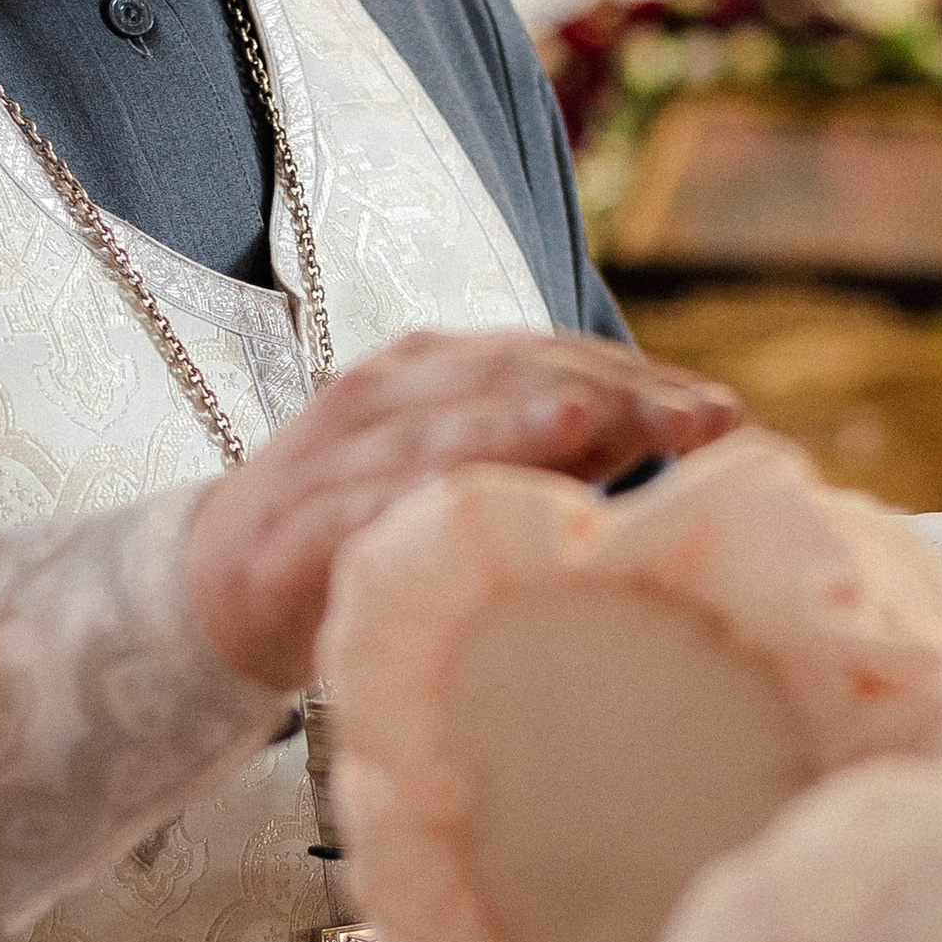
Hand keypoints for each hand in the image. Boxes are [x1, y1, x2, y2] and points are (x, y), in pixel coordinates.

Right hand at [182, 329, 737, 691]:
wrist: (216, 586)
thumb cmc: (364, 527)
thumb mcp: (461, 473)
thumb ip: (550, 447)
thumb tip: (668, 431)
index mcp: (431, 371)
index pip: (549, 355)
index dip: (637, 375)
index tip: (724, 411)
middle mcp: (384, 395)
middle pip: (508, 378)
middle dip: (609, 394)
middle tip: (698, 422)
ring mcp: (334, 457)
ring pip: (434, 429)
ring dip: (512, 425)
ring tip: (585, 423)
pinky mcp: (294, 528)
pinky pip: (357, 508)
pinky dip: (409, 497)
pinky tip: (461, 501)